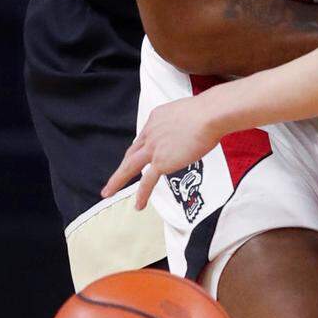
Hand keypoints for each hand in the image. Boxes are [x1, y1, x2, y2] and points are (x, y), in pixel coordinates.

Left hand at [102, 96, 222, 208]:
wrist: (208, 116)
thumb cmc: (208, 112)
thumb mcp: (190, 112)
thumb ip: (186, 122)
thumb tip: (196, 129)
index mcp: (156, 118)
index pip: (145, 136)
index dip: (143, 147)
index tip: (146, 155)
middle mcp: (151, 132)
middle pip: (132, 152)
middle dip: (122, 166)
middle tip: (114, 177)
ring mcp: (154, 148)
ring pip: (130, 167)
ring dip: (117, 180)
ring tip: (108, 192)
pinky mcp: (161, 162)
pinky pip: (147, 182)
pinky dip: (142, 194)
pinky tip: (138, 205)